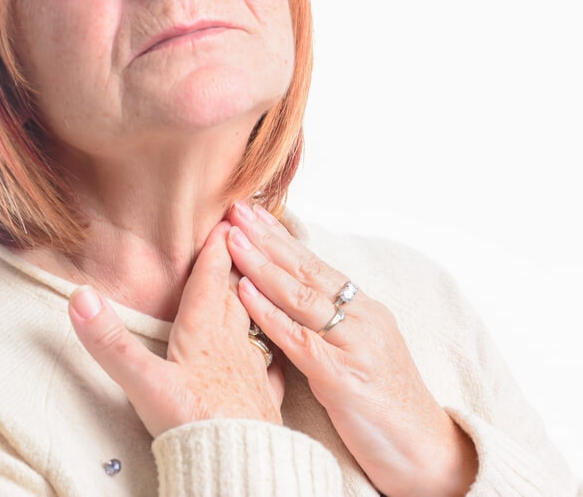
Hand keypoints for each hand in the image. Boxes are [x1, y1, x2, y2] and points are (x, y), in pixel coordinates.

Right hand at [66, 220, 286, 437]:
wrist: (240, 466)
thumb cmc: (194, 424)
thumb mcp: (143, 381)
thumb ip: (110, 341)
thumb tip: (81, 297)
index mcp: (204, 334)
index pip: (211, 280)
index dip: (217, 248)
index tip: (227, 218)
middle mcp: (232, 345)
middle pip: (236, 294)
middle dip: (240, 262)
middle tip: (248, 234)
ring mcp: (252, 372)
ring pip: (257, 323)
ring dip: (257, 298)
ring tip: (259, 280)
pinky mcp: (263, 401)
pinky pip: (272, 364)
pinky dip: (272, 349)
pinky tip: (274, 352)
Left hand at [225, 201, 477, 496]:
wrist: (427, 451)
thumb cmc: (386, 404)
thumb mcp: (358, 353)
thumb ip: (329, 325)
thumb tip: (289, 301)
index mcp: (364, 311)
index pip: (316, 265)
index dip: (282, 237)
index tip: (253, 213)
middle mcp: (362, 319)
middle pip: (306, 270)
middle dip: (267, 238)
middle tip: (236, 208)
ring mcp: (354, 346)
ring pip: (301, 296)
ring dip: (262, 266)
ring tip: (233, 240)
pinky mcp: (345, 378)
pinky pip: (300, 339)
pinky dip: (269, 314)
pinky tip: (245, 292)